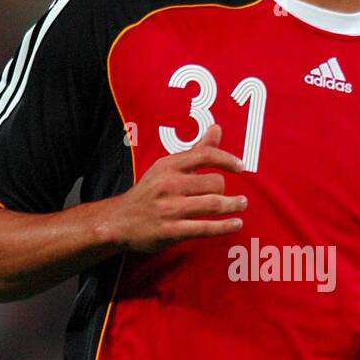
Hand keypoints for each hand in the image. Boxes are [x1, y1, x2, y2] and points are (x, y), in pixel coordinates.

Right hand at [107, 124, 246, 253]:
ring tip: (241, 205)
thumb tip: (217, 128)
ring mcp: (170, 209)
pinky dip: (225, 226)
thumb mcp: (166, 167)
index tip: (241, 166)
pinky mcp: (172, 231)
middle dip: (225, 190)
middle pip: (214, 183)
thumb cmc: (148, 193)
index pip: (205, 155)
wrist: (119, 221)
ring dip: (233, 206)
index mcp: (168, 166)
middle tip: (233, 195)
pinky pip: (206, 228)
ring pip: (213, 204)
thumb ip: (195, 150)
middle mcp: (169, 185)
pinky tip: (236, 223)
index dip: (227, 159)